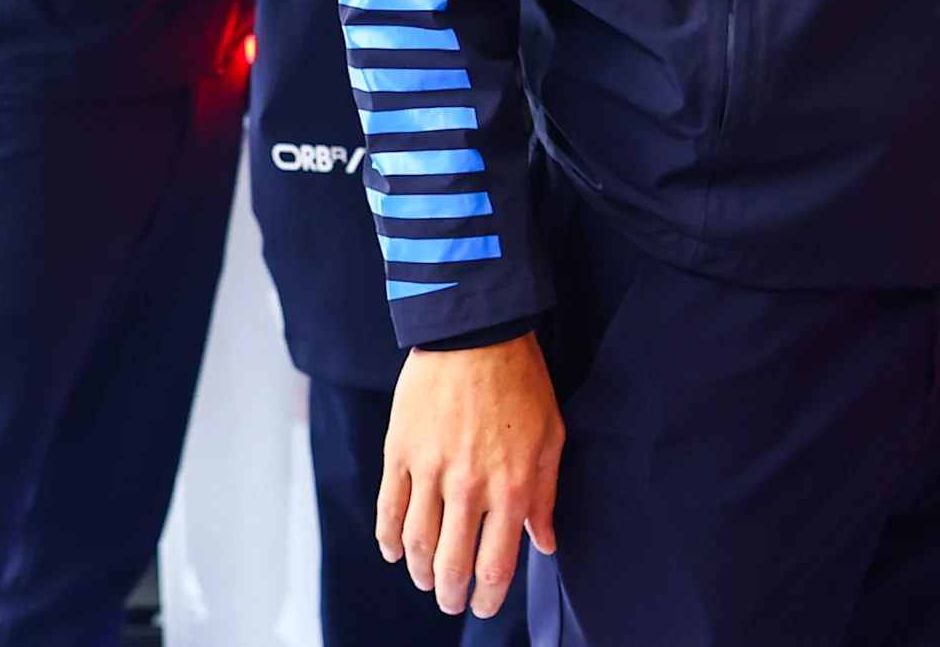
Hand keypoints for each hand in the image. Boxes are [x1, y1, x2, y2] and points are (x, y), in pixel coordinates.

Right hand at [380, 334, 561, 617]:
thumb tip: (545, 542)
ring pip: (417, 544)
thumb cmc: (521, 382)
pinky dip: (389, 540)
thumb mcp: (551, 437)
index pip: (496, 564)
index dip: (489, 596)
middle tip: (452, 603)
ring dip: (421, 573)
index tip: (485, 606)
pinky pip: (388, 510)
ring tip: (427, 582)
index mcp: (512, 486)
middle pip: (451, 564)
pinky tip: (396, 554)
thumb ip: (546, 496)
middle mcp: (469, 486)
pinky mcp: (400, 453)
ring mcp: (429, 470)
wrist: (476, 333)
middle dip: (450, 595)